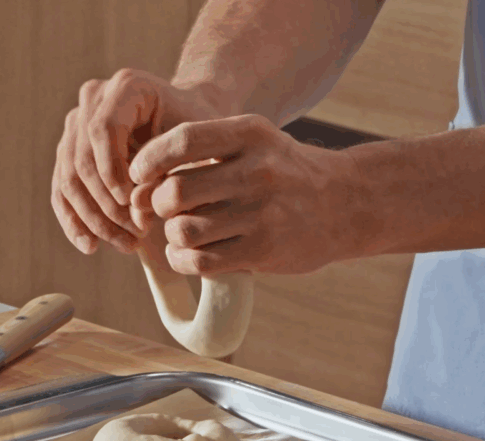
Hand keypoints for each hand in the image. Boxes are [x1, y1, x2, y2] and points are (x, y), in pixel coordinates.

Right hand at [50, 69, 223, 254]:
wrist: (193, 124)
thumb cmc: (200, 133)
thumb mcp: (194, 146)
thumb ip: (166, 170)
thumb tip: (136, 207)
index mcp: (126, 86)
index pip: (102, 130)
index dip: (112, 170)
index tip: (132, 202)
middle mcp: (93, 98)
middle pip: (81, 158)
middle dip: (106, 203)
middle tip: (136, 234)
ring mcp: (76, 123)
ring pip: (68, 178)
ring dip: (94, 219)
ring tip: (125, 244)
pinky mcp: (69, 150)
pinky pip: (62, 189)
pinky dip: (75, 220)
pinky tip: (91, 246)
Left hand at [128, 115, 368, 274]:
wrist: (347, 204)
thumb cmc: (285, 173)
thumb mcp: (256, 143)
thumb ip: (206, 152)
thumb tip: (141, 183)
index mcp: (251, 134)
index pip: (182, 141)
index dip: (149, 160)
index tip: (137, 174)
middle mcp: (257, 171)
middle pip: (175, 191)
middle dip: (157, 205)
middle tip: (162, 211)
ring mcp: (262, 213)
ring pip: (184, 230)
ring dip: (172, 236)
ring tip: (181, 234)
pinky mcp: (264, 250)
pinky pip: (201, 261)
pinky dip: (183, 260)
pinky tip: (189, 255)